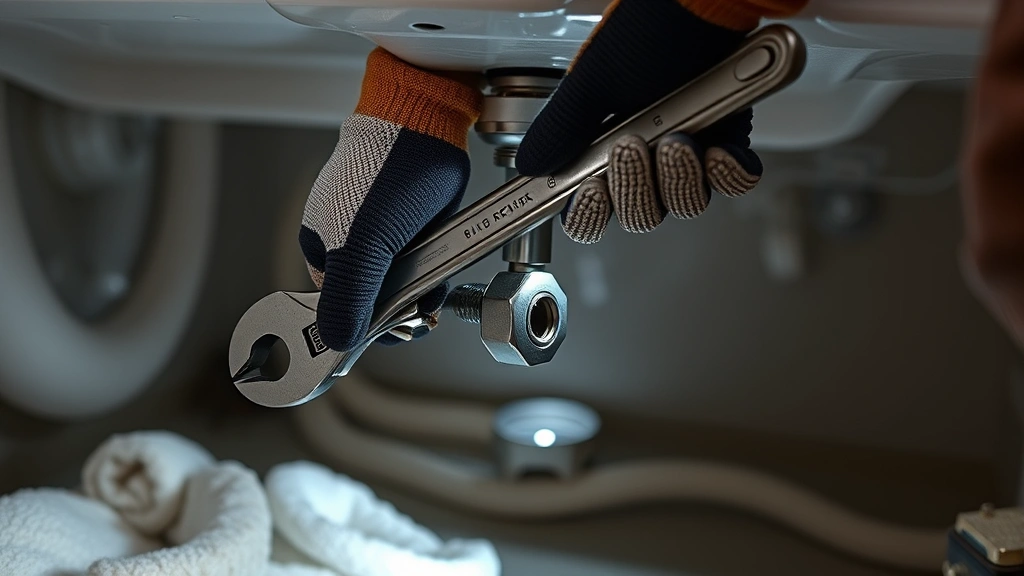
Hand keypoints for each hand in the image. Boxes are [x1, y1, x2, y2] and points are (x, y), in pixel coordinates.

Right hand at [299, 48, 481, 350]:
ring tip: (429, 288)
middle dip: (397, 311)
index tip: (388, 333)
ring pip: (400, 286)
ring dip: (419, 295)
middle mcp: (347, 245)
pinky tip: (439, 273)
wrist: (424, 124)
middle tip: (416, 313)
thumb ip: (347, 297)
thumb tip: (335, 340)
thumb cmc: (383, 170)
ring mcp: (380, 237)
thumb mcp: (360, 246)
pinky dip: (432, 275)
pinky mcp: (410, 228)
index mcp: (321, 250)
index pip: (336, 308)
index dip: (362, 326)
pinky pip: (419, 266)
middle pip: (371, 301)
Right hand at [518, 0, 793, 242]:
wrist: (703, 1)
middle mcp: (647, 159)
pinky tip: (714, 150)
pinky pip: (734, 181)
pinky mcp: (729, 143)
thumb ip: (561, 127)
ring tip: (677, 140)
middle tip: (631, 146)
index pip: (591, 208)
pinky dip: (726, 173)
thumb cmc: (650, 29)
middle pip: (640, 214)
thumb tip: (530, 164)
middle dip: (635, 188)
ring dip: (678, 180)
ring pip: (685, 203)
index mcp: (603, 149)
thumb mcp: (594, 79)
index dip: (589, 214)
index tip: (589, 193)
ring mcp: (689, 154)